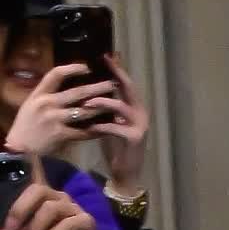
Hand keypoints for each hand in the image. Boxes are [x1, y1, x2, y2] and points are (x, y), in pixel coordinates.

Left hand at [0, 158, 108, 229]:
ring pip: (51, 207)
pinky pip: (68, 223)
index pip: (36, 175)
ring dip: (36, 227)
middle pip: (38, 190)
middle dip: (20, 209)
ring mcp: (74, 209)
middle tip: (12, 228)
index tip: (17, 146)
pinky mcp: (86, 222)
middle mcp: (59, 198)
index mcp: (44, 199)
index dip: (29, 160)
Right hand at [6, 64, 117, 160]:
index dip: (72, 68)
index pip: (56, 74)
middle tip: (112, 84)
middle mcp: (47, 104)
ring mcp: (54, 119)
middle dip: (97, 88)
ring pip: (84, 111)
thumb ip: (48, 96)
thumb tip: (68, 86)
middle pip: (77, 92)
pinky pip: (84, 132)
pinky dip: (97, 130)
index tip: (87, 67)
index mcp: (39, 94)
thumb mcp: (32, 105)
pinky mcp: (61, 135)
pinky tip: (108, 128)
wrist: (19, 149)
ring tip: (115, 104)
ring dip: (101, 108)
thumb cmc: (27, 125)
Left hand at [96, 56, 148, 190]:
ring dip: (101, 102)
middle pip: (128, 88)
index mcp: (135, 109)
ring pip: (120, 106)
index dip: (117, 69)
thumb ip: (108, 110)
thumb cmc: (116, 149)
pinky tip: (90, 127)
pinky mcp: (134, 138)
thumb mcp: (112, 124)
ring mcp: (140, 126)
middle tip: (103, 62)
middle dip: (115, 74)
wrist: (126, 174)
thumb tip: (93, 92)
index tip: (106, 55)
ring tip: (86, 103)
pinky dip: (101, 126)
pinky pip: (115, 127)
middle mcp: (141, 114)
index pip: (126, 84)